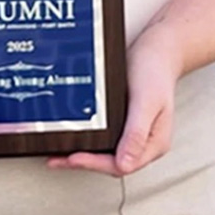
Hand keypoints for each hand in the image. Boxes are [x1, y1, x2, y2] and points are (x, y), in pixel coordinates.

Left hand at [47, 21, 183, 176]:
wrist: (157, 50)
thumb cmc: (154, 71)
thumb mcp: (145, 101)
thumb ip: (136, 133)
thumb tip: (125, 163)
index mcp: (155, 143)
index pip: (123, 165)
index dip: (95, 163)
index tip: (73, 159)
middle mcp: (144, 142)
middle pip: (112, 162)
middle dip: (84, 162)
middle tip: (57, 159)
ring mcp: (134, 132)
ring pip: (107, 152)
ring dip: (84, 153)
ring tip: (59, 154)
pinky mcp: (124, 122)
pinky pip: (106, 136)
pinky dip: (90, 137)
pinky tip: (76, 135)